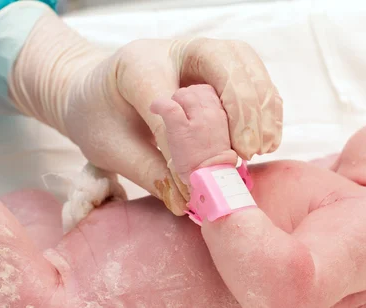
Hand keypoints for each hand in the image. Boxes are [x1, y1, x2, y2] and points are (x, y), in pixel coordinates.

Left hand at [9, 10, 282, 214]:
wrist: (98, 92)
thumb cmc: (101, 118)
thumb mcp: (111, 148)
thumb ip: (149, 171)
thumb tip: (188, 200)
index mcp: (137, 65)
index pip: (170, 95)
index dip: (184, 138)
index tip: (193, 176)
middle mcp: (174, 50)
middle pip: (222, 60)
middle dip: (241, 107)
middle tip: (245, 152)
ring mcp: (201, 54)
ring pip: (245, 64)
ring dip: (261, 106)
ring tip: (261, 147)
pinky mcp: (220, 67)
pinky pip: (254, 76)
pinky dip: (267, 105)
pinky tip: (267, 138)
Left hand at [150, 85, 237, 184]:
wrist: (210, 178)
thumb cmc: (213, 159)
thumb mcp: (220, 132)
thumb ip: (212, 115)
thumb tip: (196, 102)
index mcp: (223, 114)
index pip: (210, 89)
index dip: (197, 96)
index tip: (191, 107)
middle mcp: (212, 113)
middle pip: (196, 90)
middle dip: (185, 98)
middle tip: (180, 114)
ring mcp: (197, 120)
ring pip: (184, 94)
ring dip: (174, 101)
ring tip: (172, 117)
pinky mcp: (181, 129)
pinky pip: (169, 107)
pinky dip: (159, 104)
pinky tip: (154, 108)